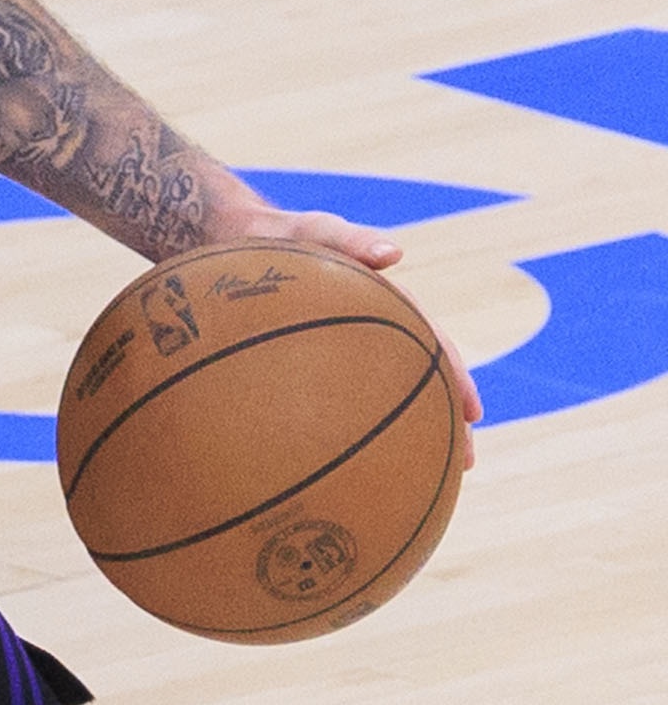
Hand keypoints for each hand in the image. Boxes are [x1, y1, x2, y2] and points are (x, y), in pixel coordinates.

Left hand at [219, 205, 481, 470]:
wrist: (230, 237)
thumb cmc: (277, 234)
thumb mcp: (312, 230)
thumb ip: (349, 238)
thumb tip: (394, 253)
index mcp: (384, 305)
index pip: (431, 344)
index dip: (456, 377)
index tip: (475, 414)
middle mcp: (370, 331)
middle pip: (418, 378)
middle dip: (446, 417)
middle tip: (466, 459)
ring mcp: (341, 349)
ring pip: (382, 394)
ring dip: (410, 428)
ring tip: (425, 474)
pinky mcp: (310, 361)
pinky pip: (337, 398)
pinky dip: (352, 427)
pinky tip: (346, 463)